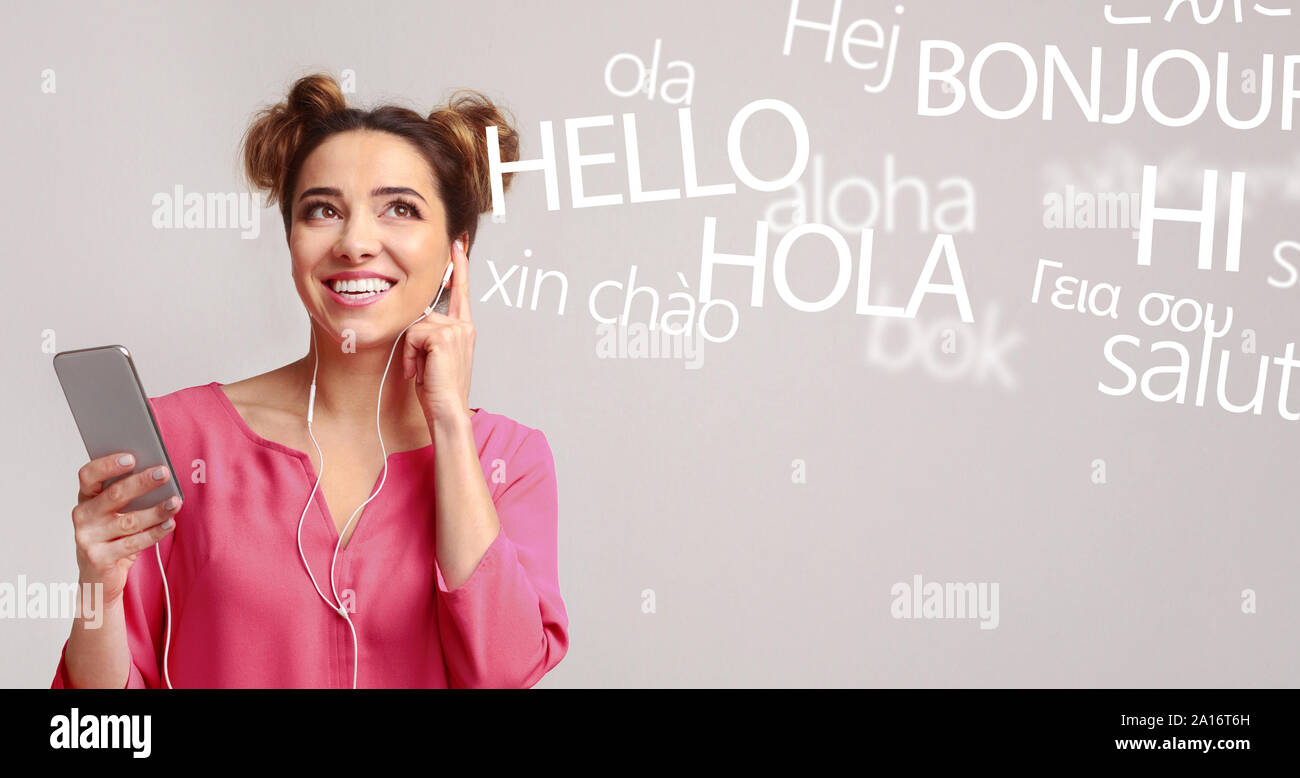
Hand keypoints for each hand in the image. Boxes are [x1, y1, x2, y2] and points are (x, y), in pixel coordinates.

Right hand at [72, 454, 181, 605]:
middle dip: (141, 482)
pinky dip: (155, 532)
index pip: (89, 475)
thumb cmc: (113, 537)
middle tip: (164, 473)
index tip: (131, 457)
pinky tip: (170, 523)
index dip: (108, 465)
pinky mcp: (99, 558)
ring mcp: (88, 538)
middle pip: (113, 495)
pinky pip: (133, 543)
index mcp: (86, 499)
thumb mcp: (116, 514)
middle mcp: (83, 516)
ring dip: (156, 510)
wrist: (99, 578)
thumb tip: (157, 475)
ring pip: (128, 521)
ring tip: (176, 502)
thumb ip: (128, 496)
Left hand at [402, 237, 474, 424]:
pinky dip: (410, 356)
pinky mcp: (445, 336)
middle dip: (413, 342)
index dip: (459, 267)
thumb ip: (430, 334)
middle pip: (423, 314)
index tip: (457, 244)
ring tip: (421, 372)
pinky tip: (419, 372)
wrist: (447, 410)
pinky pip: (413, 335)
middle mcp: (464, 326)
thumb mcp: (433, 356)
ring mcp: (457, 330)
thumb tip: (417, 324)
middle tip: (421, 369)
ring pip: (416, 326)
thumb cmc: (438, 389)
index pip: (461, 292)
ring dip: (411, 351)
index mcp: (464, 329)